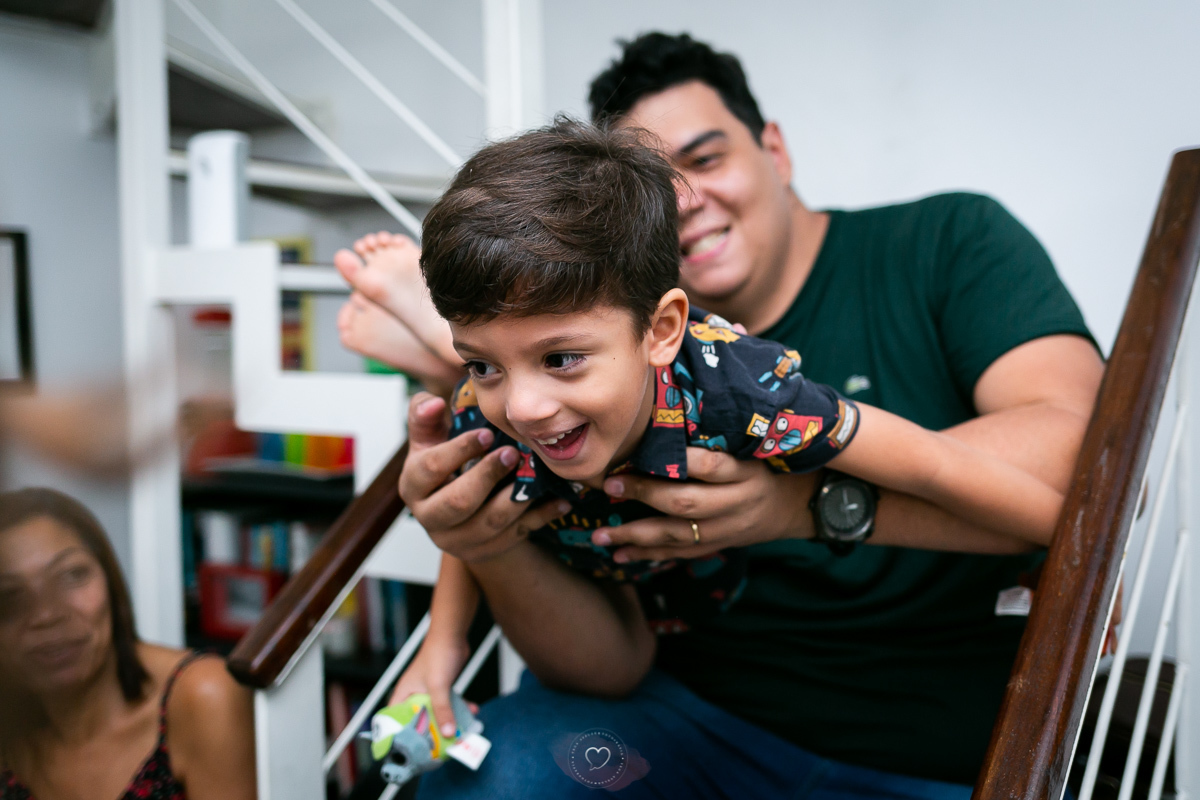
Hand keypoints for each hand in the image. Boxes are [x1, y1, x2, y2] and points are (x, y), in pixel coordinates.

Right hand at [387, 636, 474, 736]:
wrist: (452, 634)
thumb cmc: (437, 654)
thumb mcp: (438, 686)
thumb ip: (443, 709)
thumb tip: (449, 732)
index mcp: (404, 694)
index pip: (394, 720)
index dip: (399, 735)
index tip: (409, 749)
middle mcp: (414, 694)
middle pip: (419, 720)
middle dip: (430, 732)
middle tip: (439, 746)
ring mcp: (429, 691)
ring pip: (437, 713)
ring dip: (449, 721)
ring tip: (460, 732)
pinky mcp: (443, 687)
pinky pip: (449, 703)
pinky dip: (459, 708)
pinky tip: (473, 711)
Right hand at [399, 392, 570, 562]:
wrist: (459, 512)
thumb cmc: (446, 464)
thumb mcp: (430, 440)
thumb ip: (425, 416)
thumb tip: (433, 402)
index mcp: (413, 487)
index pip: (430, 469)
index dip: (458, 450)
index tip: (486, 434)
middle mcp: (430, 518)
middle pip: (458, 502)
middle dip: (487, 476)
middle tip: (512, 453)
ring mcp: (457, 540)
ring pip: (489, 524)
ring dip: (515, 499)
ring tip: (535, 476)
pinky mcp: (484, 552)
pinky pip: (516, 536)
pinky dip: (540, 517)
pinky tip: (561, 501)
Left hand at [591, 448, 819, 561]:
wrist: (794, 506)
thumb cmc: (761, 466)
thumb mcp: (749, 448)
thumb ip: (714, 439)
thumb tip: (665, 411)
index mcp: (744, 472)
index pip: (711, 465)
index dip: (680, 460)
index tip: (644, 450)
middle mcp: (736, 502)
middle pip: (687, 501)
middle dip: (645, 493)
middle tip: (611, 485)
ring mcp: (726, 529)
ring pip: (677, 534)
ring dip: (635, 535)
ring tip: (601, 536)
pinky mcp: (718, 545)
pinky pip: (679, 553)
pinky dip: (648, 555)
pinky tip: (619, 555)